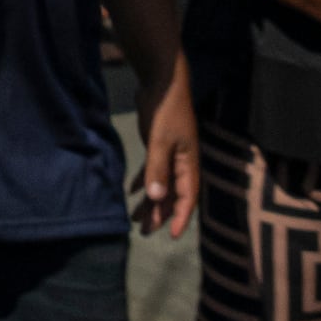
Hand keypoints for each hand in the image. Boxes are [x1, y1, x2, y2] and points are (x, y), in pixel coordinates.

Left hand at [129, 99, 198, 239]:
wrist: (163, 84)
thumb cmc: (166, 112)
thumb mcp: (160, 142)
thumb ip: (158, 169)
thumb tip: (156, 199)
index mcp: (188, 164)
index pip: (188, 198)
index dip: (181, 217)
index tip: (173, 236)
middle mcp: (182, 164)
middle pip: (172, 196)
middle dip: (159, 214)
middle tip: (144, 232)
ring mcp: (171, 155)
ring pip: (161, 185)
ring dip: (149, 202)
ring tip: (135, 218)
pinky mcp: (159, 147)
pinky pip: (153, 171)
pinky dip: (144, 182)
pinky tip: (132, 191)